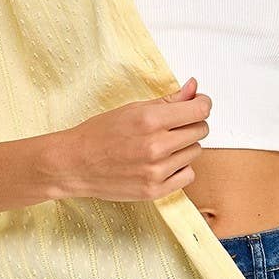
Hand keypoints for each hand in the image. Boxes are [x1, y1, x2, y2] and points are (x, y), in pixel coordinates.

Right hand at [57, 76, 210, 202]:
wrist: (75, 164)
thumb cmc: (99, 134)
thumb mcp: (133, 109)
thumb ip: (169, 100)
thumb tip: (194, 88)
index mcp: (150, 120)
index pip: (200, 110)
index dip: (203, 103)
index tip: (199, 103)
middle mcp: (155, 146)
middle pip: (200, 130)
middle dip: (191, 124)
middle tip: (173, 125)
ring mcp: (156, 171)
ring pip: (195, 153)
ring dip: (184, 147)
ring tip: (161, 145)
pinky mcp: (155, 190)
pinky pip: (188, 176)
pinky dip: (180, 168)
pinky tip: (162, 163)